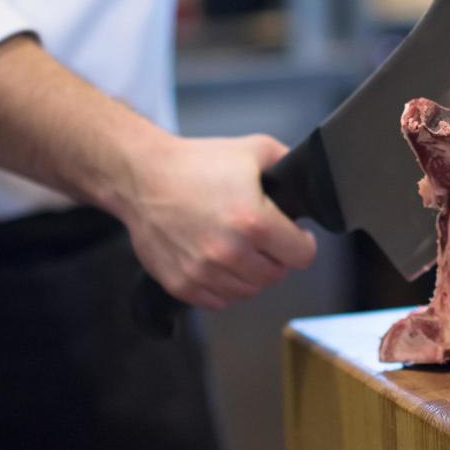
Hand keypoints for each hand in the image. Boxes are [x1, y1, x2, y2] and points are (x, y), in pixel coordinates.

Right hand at [120, 134, 316, 309]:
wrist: (142, 176)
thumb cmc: (194, 163)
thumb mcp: (254, 149)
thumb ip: (288, 163)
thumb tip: (306, 179)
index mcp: (254, 222)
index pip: (302, 256)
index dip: (302, 243)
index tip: (295, 237)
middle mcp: (230, 252)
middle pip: (276, 275)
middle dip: (275, 257)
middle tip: (262, 238)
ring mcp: (204, 272)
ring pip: (248, 290)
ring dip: (249, 273)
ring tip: (237, 246)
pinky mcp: (182, 284)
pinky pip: (218, 300)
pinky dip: (222, 285)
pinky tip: (217, 260)